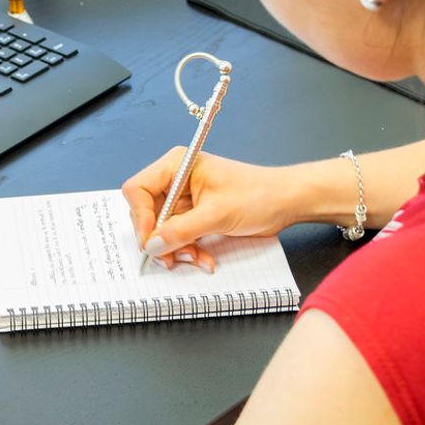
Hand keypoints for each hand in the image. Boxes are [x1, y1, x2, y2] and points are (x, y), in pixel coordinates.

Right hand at [122, 148, 294, 270]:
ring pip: (161, 231)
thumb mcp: (216, 214)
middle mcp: (175, 180)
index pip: (138, 190)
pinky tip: (204, 258)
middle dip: (160, 239)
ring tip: (195, 258)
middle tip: (171, 257)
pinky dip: (187, 250)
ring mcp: (183, 200)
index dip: (141, 217)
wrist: (286, 202)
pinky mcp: (192, 216)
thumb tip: (151, 245)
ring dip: (176, 249)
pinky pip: (177, 237)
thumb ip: (181, 230)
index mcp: (177, 165)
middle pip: (146, 213)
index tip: (151, 241)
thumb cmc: (258, 195)